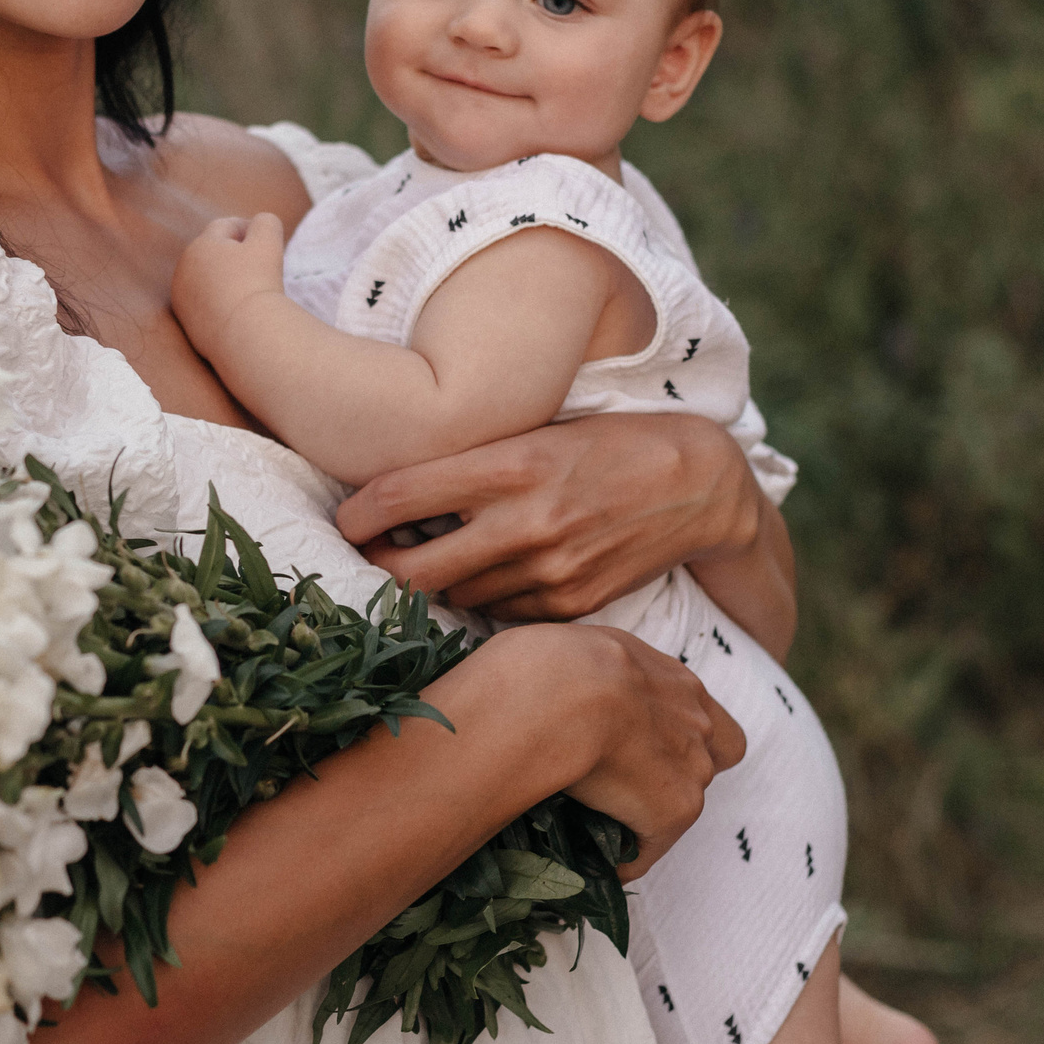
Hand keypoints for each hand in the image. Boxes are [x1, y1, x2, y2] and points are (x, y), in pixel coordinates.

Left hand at [171, 212, 287, 348]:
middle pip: (212, 253)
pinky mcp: (187, 324)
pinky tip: (237, 309)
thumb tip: (260, 223)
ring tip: (249, 288)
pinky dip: (219, 301)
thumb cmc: (257, 283)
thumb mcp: (268, 243)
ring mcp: (182, 299)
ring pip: (207, 279)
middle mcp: (184, 269)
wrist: (244, 333)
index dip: (247, 227)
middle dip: (233, 253)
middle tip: (260, 263)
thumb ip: (266, 222)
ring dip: (224, 278)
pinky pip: (206, 304)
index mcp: (200, 245)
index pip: (224, 227)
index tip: (265, 238)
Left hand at [337, 412, 773, 620]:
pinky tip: (484, 578)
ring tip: (423, 566)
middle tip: (365, 558)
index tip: (344, 519)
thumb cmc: (607, 443)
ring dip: (430, 588)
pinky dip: (482, 600)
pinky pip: (499, 615)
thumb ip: (475, 459)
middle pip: (412, 570)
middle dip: (378, 569)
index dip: (356, 515)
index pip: (399, 496)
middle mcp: (525, 522)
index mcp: (510, 465)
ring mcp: (549, 572)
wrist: (699, 485)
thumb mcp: (538, 429)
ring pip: (452, 598)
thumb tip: (398, 490)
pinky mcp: (570, 606)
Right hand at [494, 622, 746, 879]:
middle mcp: (696, 721)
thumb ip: (590, 670)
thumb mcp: (575, 649)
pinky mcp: (675, 810)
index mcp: (673, 680)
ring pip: (677, 805)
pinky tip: (593, 862)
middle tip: (621, 788)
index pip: (704, 717)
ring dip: (645, 817)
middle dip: (669, 777)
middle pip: (704, 762)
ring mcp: (692, 767)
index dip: (681, 736)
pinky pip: (649, 847)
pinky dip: (626, 858)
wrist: (561, 696)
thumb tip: (558, 684)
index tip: (644, 746)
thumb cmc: (550, 662)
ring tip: (596, 829)